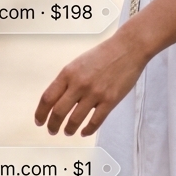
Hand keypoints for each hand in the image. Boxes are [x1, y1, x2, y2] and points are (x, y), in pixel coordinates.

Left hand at [34, 0, 175, 138]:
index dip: (41, 110)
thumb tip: (62, 86)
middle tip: (50, 131)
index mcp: (72, 69)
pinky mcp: (112, 99)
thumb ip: (74, 73)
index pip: (48, 94)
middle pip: (58, 110)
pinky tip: (85, 132)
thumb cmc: (111, 50)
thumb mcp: (88, 57)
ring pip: (75, 118)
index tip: (38, 120)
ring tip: (66, 134)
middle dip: (52, 123)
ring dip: (69, 128)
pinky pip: (94, 121)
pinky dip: (87, 128)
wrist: (136, 42)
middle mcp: (80, 81)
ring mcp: (95, 91)